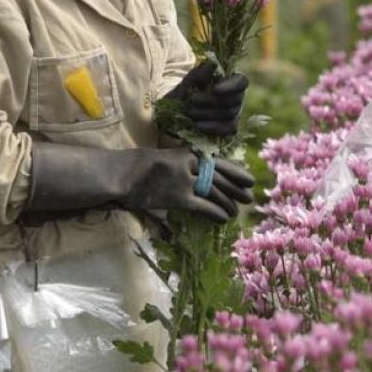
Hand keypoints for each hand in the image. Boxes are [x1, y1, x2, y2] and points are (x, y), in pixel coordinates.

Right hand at [121, 149, 253, 222]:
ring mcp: (186, 181)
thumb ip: (182, 164)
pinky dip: (216, 213)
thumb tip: (197, 173)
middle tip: (249, 197)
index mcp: (187, 153)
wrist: (121, 173)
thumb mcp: (164, 157)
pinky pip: (204, 207)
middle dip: (237, 189)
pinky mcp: (180, 198)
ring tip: (237, 211)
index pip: (219, 163)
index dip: (236, 172)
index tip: (248, 179)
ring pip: (215, 193)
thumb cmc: (137, 165)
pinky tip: (225, 218)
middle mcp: (190, 165)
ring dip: (229, 203)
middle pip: (220, 178)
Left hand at [161, 62, 249, 137]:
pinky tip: (198, 125)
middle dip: (211, 100)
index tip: (215, 90)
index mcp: (230, 80)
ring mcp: (234, 113)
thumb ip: (199, 74)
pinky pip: (226, 129)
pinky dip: (212, 127)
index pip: (241, 82)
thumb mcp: (188, 82)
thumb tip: (212, 65)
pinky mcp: (229, 128)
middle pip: (233, 100)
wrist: (176, 114)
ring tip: (190, 112)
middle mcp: (237, 97)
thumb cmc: (185, 93)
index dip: (231, 86)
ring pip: (228, 114)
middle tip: (192, 100)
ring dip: (207, 113)